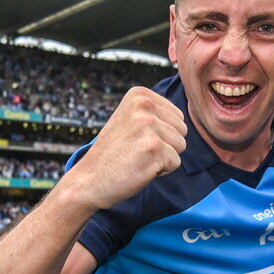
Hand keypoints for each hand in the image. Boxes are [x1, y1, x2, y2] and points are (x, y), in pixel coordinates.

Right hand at [65, 87, 186, 210]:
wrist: (90, 179)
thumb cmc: (114, 153)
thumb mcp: (131, 120)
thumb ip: (155, 113)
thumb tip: (182, 117)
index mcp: (139, 94)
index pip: (177, 116)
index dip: (162, 134)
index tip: (137, 138)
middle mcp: (144, 105)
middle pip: (182, 130)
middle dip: (166, 145)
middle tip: (137, 150)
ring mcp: (148, 126)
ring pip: (181, 146)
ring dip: (163, 158)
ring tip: (138, 158)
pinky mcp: (153, 148)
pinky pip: (176, 163)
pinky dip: (161, 171)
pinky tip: (139, 168)